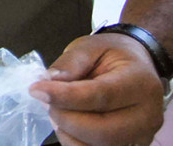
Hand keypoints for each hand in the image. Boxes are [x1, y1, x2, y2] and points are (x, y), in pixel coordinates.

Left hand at [29, 33, 165, 144]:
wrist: (136, 67)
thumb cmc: (111, 55)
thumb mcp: (89, 47)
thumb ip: (70, 63)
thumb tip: (49, 81)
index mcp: (140, 83)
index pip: (101, 95)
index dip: (65, 96)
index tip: (36, 90)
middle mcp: (147, 114)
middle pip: (103, 130)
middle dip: (66, 118)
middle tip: (46, 100)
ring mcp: (142, 135)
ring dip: (68, 131)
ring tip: (57, 110)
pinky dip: (75, 141)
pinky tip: (67, 123)